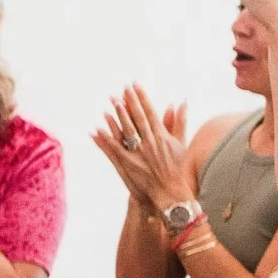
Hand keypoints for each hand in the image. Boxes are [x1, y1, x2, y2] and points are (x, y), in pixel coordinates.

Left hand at [91, 85, 192, 214]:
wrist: (170, 192)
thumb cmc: (178, 168)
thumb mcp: (181, 143)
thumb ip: (179, 122)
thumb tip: (180, 103)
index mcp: (161, 135)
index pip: (149, 111)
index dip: (141, 97)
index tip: (134, 85)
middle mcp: (149, 141)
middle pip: (137, 117)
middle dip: (129, 101)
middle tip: (121, 88)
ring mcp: (138, 152)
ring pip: (125, 130)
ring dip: (117, 116)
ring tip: (110, 102)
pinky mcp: (128, 163)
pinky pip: (114, 148)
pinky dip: (105, 138)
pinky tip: (96, 129)